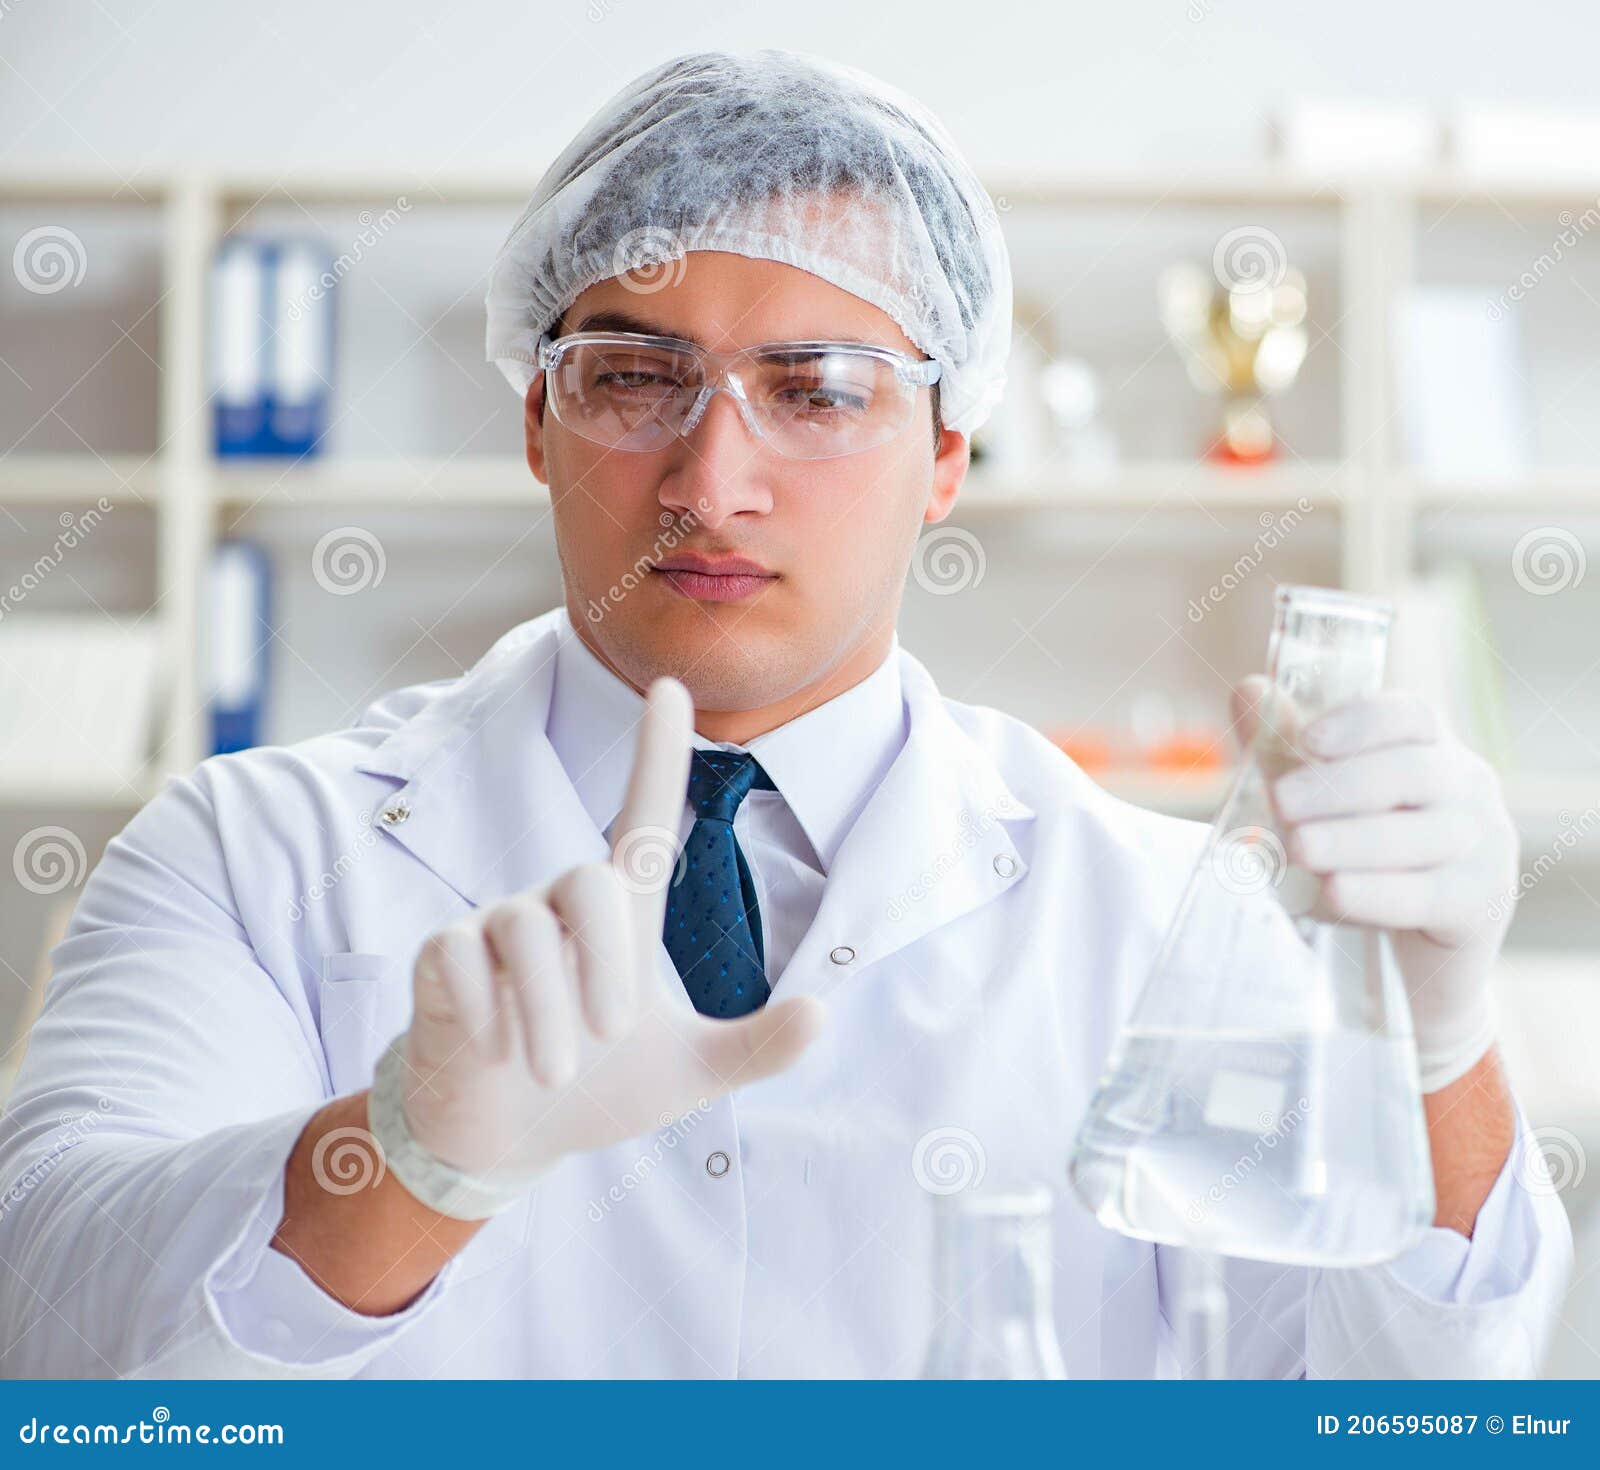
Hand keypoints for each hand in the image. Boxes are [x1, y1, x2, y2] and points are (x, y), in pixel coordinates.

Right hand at [370, 677, 826, 1217]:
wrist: (508, 1140)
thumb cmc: (599, 1088)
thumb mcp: (687, 1074)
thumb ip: (754, 1046)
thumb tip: (824, 1013)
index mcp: (622, 914)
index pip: (643, 814)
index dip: (658, 751)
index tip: (671, 686)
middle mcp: (560, 904)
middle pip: (589, 883)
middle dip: (606, 965)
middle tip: (610, 1035)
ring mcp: (496, 927)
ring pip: (525, 932)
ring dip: (547, 1012)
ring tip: (554, 1070)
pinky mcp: (441, 959)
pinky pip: (459, 957)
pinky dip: (486, 1012)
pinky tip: (493, 1050)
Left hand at [1230, 675, 1515, 1092]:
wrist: (1416, 947)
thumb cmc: (1364, 852)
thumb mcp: (1322, 798)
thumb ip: (1285, 747)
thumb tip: (1248, 691)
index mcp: (1431, 749)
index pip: (1413, 716)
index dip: (1362, 721)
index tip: (1309, 738)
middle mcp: (1466, 789)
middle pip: (1414, 773)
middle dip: (1341, 786)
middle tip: (1281, 803)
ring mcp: (1482, 845)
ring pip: (1423, 836)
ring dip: (1354, 840)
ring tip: (1298, 848)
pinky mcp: (1478, 903)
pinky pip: (1428, 896)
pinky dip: (1377, 894)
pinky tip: (1333, 894)